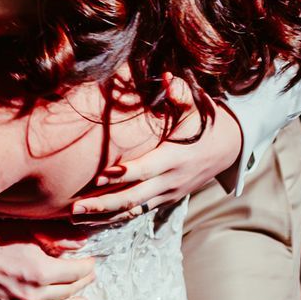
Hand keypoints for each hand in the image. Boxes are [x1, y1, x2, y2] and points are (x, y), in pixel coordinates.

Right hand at [0, 224, 98, 299]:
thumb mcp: (23, 230)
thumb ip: (55, 237)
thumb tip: (82, 243)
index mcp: (41, 271)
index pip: (75, 272)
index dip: (86, 266)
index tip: (91, 262)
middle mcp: (33, 294)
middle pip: (67, 291)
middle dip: (81, 283)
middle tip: (89, 278)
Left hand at [68, 105, 241, 222]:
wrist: (225, 149)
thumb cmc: (203, 124)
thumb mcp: (196, 107)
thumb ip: (180, 93)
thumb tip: (167, 78)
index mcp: (175, 157)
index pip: (147, 169)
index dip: (124, 174)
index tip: (99, 176)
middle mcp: (170, 180)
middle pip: (134, 197)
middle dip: (104, 204)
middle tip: (75, 208)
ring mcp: (167, 193)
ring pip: (133, 211)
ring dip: (104, 216)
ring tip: (74, 218)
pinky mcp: (163, 200)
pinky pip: (137, 213)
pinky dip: (115, 219)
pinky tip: (92, 221)